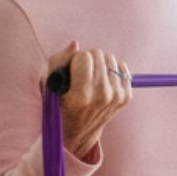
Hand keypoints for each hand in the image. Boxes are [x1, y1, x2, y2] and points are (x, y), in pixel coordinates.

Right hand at [46, 41, 131, 160]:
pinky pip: (123, 67)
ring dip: (100, 64)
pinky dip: (112, 70)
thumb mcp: (50, 84)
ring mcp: (117, 97)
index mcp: (82, 95)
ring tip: (92, 78)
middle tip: (81, 74)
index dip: (74, 61)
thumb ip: (58, 61)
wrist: (78, 131)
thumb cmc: (60, 104)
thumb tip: (76, 44)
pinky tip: (103, 81)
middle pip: (98, 54)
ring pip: (111, 59)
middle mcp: (103, 96)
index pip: (84, 56)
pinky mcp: (126, 97)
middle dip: (88, 60)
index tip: (71, 72)